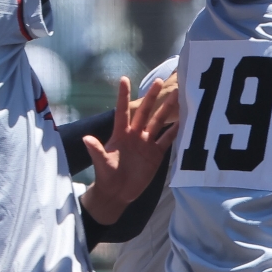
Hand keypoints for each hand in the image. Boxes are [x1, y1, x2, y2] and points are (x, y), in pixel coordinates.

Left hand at [82, 77, 181, 210]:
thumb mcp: (101, 163)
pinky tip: (185, 121)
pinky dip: (176, 131)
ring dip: (167, 110)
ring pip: (158, 122)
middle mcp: (135, 135)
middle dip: (152, 97)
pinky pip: (167, 139)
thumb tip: (86, 138)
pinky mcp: (156, 153)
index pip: (122, 111)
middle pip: (144, 112)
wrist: (118, 193)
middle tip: (160, 82)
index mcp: (120, 134)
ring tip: (177, 96)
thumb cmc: (107, 176)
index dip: (123, 95)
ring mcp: (147, 143)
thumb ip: (96, 150)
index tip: (124, 79)